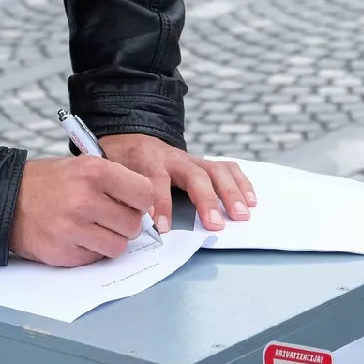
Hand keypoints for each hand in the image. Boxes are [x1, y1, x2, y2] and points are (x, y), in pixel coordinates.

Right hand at [8, 155, 159, 266]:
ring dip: (110, 240)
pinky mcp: (63, 252)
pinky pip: (96, 258)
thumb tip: (148, 208)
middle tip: (109, 217)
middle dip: (126, 224)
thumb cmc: (48, 182)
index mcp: (94, 171)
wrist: (7, 198)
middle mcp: (85, 199)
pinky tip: (76, 237)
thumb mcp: (84, 166)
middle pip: (134, 224)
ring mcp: (73, 228)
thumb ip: (116, 183)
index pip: (144, 194)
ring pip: (118, 246)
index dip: (141, 202)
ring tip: (93, 228)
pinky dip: (91, 251)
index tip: (133, 204)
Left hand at [98, 132, 255, 233]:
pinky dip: (241, 183)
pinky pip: (227, 168)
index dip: (160, 204)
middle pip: (194, 175)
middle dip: (206, 200)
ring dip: (231, 193)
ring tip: (242, 215)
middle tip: (215, 224)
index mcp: (146, 160)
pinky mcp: (204, 162)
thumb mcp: (112, 173)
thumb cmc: (121, 161)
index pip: (155, 181)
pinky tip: (251, 200)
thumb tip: (128, 221)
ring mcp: (192, 158)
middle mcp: (173, 157)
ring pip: (216, 171)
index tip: (163, 227)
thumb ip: (120, 193)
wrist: (131, 136)